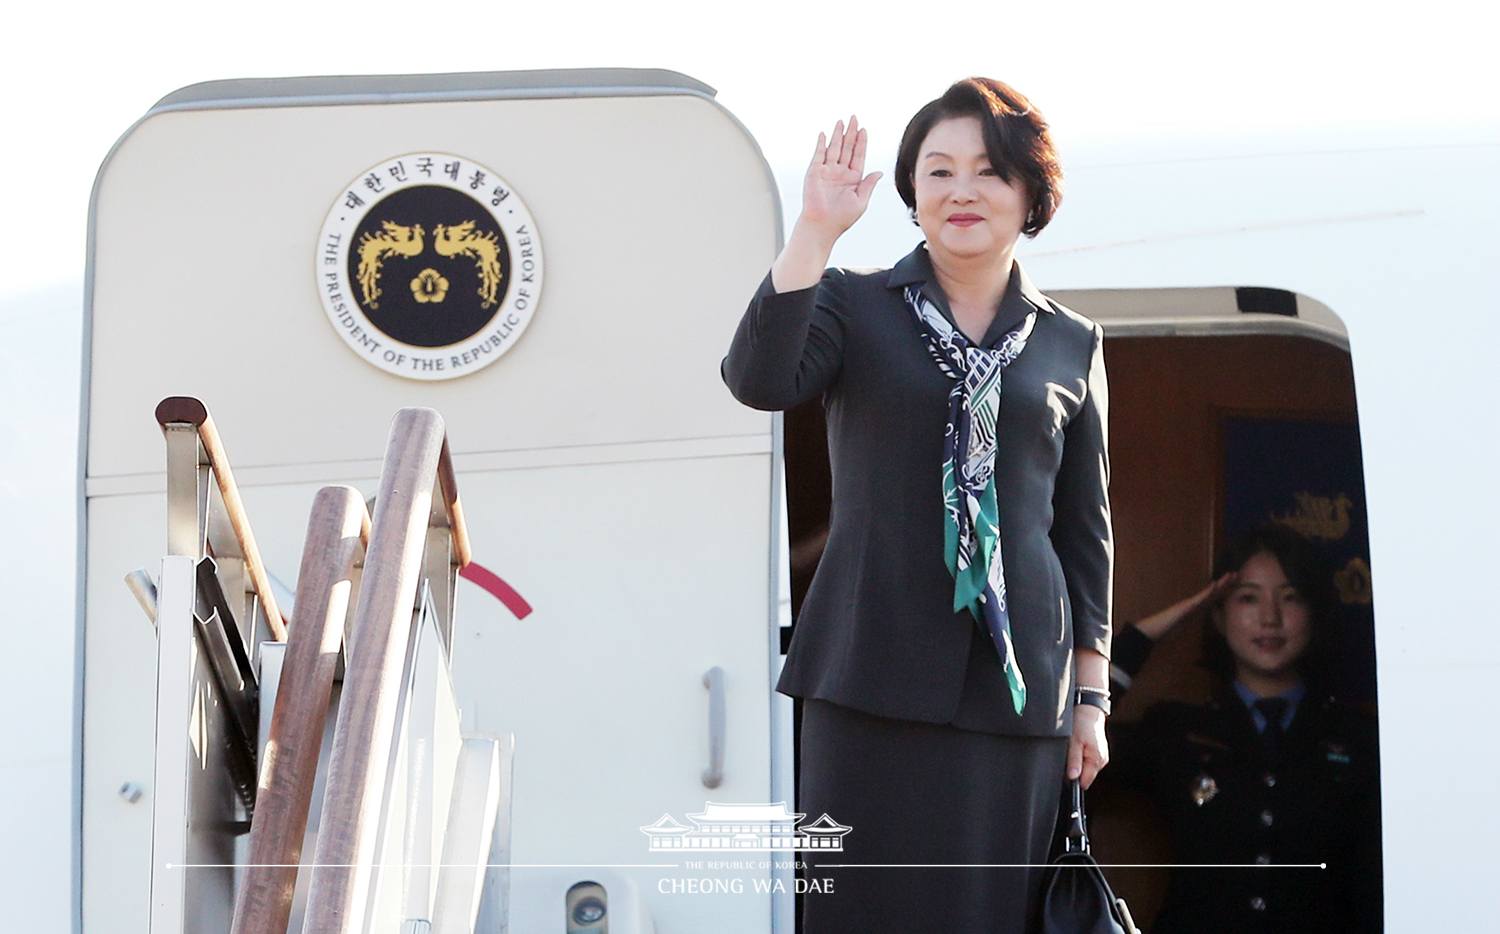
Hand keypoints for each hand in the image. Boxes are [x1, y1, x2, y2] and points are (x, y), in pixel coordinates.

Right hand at [797, 116, 882, 241]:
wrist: (822, 226)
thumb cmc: (841, 218)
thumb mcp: (861, 201)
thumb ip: (868, 184)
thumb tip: (879, 172)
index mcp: (852, 179)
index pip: (858, 156)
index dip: (861, 143)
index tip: (864, 130)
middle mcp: (840, 173)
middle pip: (847, 148)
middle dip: (851, 133)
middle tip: (854, 118)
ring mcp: (827, 172)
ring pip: (834, 148)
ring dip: (838, 134)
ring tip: (842, 121)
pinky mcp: (815, 172)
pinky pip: (819, 155)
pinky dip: (821, 144)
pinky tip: (824, 134)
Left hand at [1068, 704, 1108, 788]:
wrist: (1089, 710)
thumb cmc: (1082, 723)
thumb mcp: (1073, 742)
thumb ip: (1074, 761)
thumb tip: (1072, 777)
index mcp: (1096, 760)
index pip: (1085, 782)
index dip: (1073, 780)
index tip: (1065, 772)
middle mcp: (1102, 760)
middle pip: (1085, 776)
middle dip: (1075, 770)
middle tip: (1068, 755)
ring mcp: (1101, 756)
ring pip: (1087, 768)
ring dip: (1078, 762)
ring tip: (1074, 748)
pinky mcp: (1099, 751)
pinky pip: (1089, 760)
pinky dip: (1082, 756)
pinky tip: (1078, 746)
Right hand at [1133, 572, 1238, 641]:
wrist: (1151, 631)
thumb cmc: (1163, 630)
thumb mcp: (1180, 627)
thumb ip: (1187, 622)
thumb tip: (1191, 622)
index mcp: (1193, 610)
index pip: (1210, 599)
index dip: (1221, 591)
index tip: (1231, 584)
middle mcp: (1192, 604)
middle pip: (1211, 593)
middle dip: (1224, 584)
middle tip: (1235, 574)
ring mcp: (1189, 604)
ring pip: (1208, 593)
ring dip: (1220, 584)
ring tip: (1230, 576)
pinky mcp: (1185, 607)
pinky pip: (1199, 599)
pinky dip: (1208, 592)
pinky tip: (1215, 586)